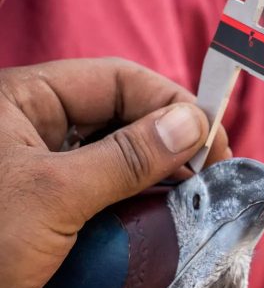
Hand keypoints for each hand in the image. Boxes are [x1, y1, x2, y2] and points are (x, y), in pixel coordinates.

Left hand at [0, 58, 230, 287]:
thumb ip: (126, 156)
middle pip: (126, 112)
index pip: (119, 79)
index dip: (171, 101)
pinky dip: (141, 194)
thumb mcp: (53, 196)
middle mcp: (42, 123)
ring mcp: (53, 161)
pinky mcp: (62, 196)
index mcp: (29, 99)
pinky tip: (162, 208)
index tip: (209, 136)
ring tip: (190, 190)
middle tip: (208, 169)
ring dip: (160, 169)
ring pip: (124, 149)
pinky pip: (113, 182)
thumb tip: (190, 123)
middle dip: (171, 138)